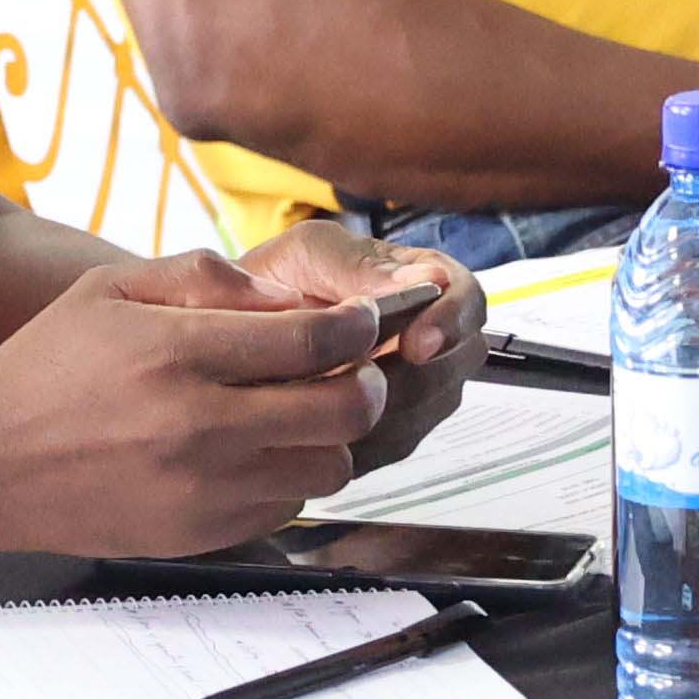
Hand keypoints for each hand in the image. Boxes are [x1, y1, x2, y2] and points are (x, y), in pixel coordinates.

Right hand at [0, 252, 393, 558]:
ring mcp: (204, 488)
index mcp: (176, 351)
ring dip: (327, 437)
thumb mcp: (106, 289)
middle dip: (364, 382)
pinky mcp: (200, 534)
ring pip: (329, 466)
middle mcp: (199, 424)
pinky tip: (249, 454)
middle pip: (344, 409)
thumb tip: (289, 299)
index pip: (316, 340)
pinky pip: (286, 507)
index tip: (363, 321)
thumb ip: (202, 276)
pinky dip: (284, 478)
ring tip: (294, 416)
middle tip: (351, 371)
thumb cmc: (43, 368)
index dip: (358, 326)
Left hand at [239, 220, 485, 473]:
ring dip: (388, 407)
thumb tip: (428, 280)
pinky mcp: (390, 431)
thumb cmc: (276, 281)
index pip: (469, 300)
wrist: (229, 330)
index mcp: (424, 282)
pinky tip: (325, 427)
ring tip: (331, 398)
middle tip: (363, 378)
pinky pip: (397, 443)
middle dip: (418, 373)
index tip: (416, 343)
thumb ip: (359, 265)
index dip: (452, 323)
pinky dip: (366, 436)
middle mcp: (433, 337)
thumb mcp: (307, 256)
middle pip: (459, 361)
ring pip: (431, 407)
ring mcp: (416, 387)